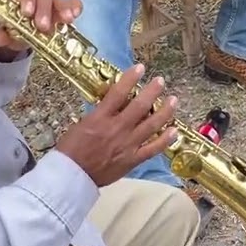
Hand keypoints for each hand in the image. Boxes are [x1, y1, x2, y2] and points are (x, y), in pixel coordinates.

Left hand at [0, 0, 81, 61]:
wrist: (18, 30)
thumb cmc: (10, 24)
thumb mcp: (5, 29)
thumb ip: (2, 33)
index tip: (27, 12)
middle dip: (43, 10)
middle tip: (43, 26)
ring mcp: (51, 0)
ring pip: (57, 0)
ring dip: (62, 9)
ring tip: (67, 20)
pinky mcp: (62, 9)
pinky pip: (71, 4)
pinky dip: (74, 7)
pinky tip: (76, 14)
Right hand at [54, 63, 178, 186]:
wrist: (71, 177)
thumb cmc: (71, 150)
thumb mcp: (81, 123)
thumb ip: (99, 112)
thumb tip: (114, 100)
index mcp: (100, 118)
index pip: (118, 93)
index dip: (130, 78)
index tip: (140, 68)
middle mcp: (117, 129)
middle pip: (139, 106)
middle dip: (152, 91)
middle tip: (161, 81)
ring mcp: (127, 145)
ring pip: (151, 125)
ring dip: (164, 111)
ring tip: (173, 100)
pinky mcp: (132, 160)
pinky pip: (152, 149)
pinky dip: (165, 140)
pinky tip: (174, 130)